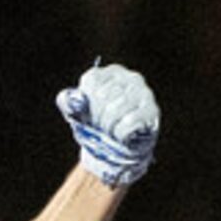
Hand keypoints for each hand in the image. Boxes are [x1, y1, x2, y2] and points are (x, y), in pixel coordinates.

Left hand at [56, 62, 159, 186]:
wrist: (120, 147)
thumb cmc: (98, 124)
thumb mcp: (78, 111)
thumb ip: (68, 101)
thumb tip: (70, 99)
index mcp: (112, 72)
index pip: (92, 82)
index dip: (86, 104)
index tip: (89, 115)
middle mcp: (131, 77)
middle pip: (103, 97)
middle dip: (97, 118)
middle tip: (100, 128)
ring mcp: (144, 93)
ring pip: (115, 110)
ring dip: (108, 128)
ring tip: (110, 133)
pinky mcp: (152, 111)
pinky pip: (128, 122)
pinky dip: (120, 134)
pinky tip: (122, 136)